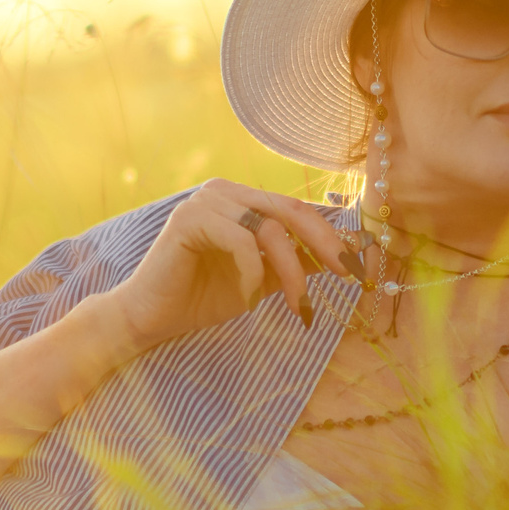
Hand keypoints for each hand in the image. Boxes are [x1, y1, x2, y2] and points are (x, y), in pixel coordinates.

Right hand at [103, 180, 371, 348]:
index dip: (331, 235)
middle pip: (291, 211)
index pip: (297, 209)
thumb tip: (343, 258)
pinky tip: (249, 300)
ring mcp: (206, 201)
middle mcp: (226, 192)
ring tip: (296, 306)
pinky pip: (240, 241)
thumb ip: (293, 264)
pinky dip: (252, 274)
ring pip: (269, 228)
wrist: (149, 317)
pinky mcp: (189, 219)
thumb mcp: (260, 281)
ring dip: (291, 271)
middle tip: (348, 274)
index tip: (358, 265)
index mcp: (243, 201)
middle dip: (325, 244)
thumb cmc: (202, 298)